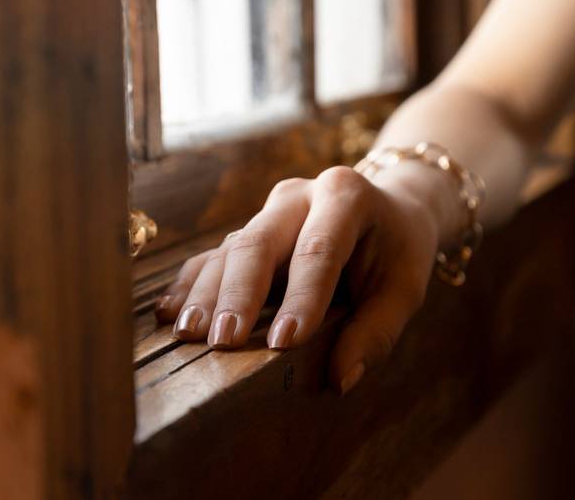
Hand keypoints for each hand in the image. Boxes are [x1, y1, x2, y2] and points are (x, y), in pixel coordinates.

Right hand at [154, 165, 440, 392]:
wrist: (389, 211)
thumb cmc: (398, 252)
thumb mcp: (404, 288)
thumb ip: (377, 330)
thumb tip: (340, 378)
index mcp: (346, 196)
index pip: (319, 249)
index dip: (301, 297)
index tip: (284, 342)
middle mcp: (299, 195)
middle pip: (260, 242)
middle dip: (238, 293)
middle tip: (223, 339)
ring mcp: (269, 210)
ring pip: (230, 249)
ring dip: (207, 294)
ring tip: (188, 333)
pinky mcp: (250, 229)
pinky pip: (214, 255)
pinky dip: (192, 284)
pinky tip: (170, 312)